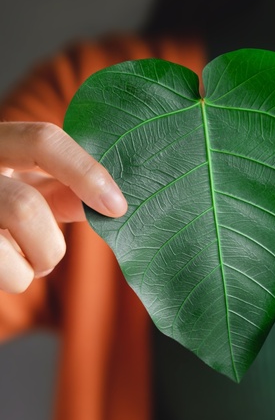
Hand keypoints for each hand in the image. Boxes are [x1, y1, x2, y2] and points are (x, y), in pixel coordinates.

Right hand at [0, 122, 126, 292]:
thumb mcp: (23, 184)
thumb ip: (60, 189)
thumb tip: (108, 204)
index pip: (44, 140)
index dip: (87, 172)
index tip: (119, 207)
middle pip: (24, 207)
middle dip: (49, 246)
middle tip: (48, 258)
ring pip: (5, 250)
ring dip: (28, 270)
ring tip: (21, 266)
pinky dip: (11, 279)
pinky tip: (2, 268)